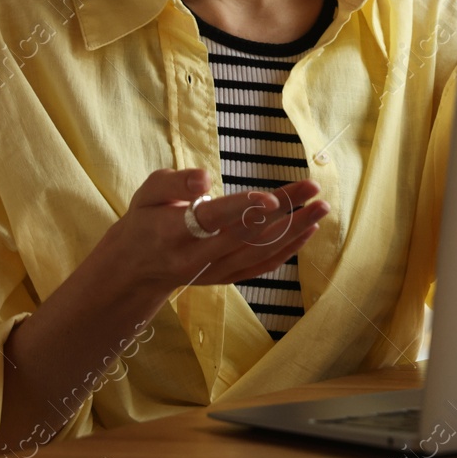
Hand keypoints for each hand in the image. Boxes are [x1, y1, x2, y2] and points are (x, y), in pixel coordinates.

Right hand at [108, 168, 328, 294]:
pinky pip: (262, 267)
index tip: (271, 195)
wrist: (135, 270)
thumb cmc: (144, 221)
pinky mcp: (226, 279)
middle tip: (313, 188)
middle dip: (284, 211)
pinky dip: (288, 250)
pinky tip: (308, 231)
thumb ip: (174, 182)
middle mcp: (196, 257)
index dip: (243, 207)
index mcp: (173, 232)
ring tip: (321, 207)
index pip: (213, 219)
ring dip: (295, 230)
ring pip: (260, 253)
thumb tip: (205, 179)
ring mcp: (214, 272)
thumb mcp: (147, 193)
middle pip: (246, 234)